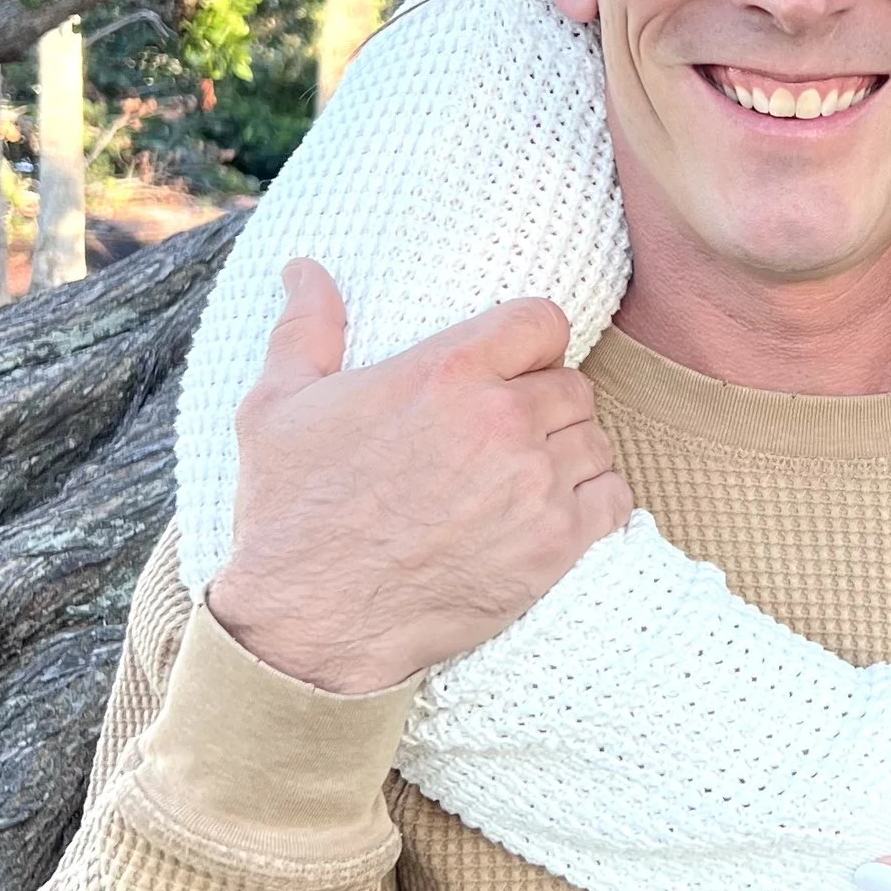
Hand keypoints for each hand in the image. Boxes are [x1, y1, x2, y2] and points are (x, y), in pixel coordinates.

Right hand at [207, 259, 632, 694]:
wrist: (310, 621)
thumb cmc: (289, 512)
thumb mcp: (277, 407)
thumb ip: (306, 329)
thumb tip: (304, 268)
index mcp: (446, 372)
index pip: (543, 321)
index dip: (532, 342)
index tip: (513, 367)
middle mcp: (501, 421)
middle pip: (572, 386)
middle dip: (545, 405)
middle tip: (508, 436)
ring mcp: (534, 485)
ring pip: (595, 443)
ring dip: (569, 456)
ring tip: (525, 479)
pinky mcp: (555, 546)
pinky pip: (614, 501)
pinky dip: (595, 505)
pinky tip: (554, 514)